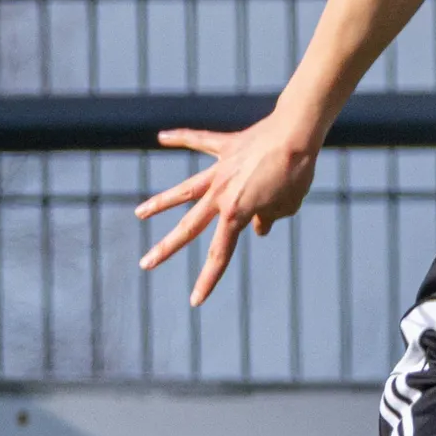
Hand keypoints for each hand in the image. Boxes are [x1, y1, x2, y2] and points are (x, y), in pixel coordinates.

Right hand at [137, 118, 319, 305]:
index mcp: (236, 213)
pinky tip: (161, 138)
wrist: (296, 134)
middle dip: (166, 248)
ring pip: (184, 190)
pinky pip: (198, 141)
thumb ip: (269, 219)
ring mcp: (220, 170)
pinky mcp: (225, 147)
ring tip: (139, 213)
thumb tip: (258, 228)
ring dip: (160, 203)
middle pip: (189, 227)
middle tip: (145, 263)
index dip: (207, 280)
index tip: (195, 300)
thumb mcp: (287, 206)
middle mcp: (221, 194)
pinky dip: (180, 138)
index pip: (219, 254)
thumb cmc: (296, 173)